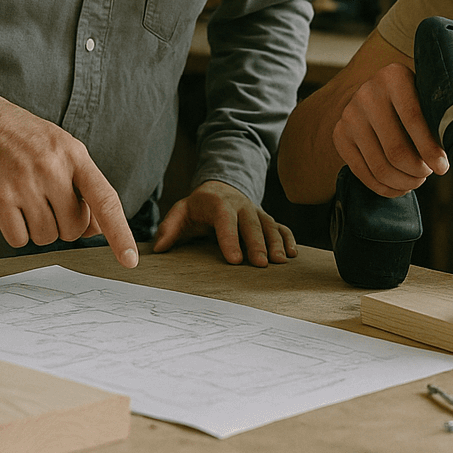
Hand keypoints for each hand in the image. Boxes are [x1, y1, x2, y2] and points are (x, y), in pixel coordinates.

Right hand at [0, 82, 138, 268]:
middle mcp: (52, 169)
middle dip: (66, 225)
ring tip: (30, 201)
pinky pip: (19, 239)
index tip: (130, 260)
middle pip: (73, 228)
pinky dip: (19, 233)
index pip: (105, 200)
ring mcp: (24, 183)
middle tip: (51, 204)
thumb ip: (85, 188)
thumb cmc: (28, 139)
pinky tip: (13, 210)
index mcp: (75, 156)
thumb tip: (97, 231)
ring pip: (47, 236)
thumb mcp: (64, 151)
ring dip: (41, 229)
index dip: (120, 233)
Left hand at [151, 179, 296, 265]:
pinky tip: (292, 254)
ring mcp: (256, 211)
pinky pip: (280, 227)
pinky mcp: (266, 218)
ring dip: (276, 243)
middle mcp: (241, 205)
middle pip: (251, 224)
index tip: (234, 260)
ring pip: (269, 225)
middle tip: (261, 264)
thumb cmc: (198, 207)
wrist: (221, 188)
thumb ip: (170, 228)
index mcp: (218, 203)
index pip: (225, 220)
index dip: (230, 239)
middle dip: (257, 244)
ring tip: (280, 262)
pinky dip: (288, 238)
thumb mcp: (181, 212)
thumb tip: (159, 248)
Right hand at [332, 62, 448, 196]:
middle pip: (396, 150)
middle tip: (428, 174)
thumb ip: (438, 118)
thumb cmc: (413, 98)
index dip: (430, 149)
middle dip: (417, 171)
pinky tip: (400, 187)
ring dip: (404, 182)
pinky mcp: (339, 135)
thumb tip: (449, 157)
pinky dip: (385, 187)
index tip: (442, 167)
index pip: (413, 119)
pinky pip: (362, 173)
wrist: (376, 92)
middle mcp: (367, 93)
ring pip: (380, 166)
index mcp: (394, 77)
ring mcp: (349, 115)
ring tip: (416, 180)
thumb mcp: (426, 96)